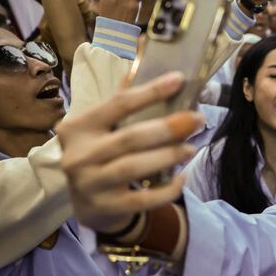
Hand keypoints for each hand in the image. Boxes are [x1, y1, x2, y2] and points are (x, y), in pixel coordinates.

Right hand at [57, 72, 201, 233]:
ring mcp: (90, 184)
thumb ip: (124, 102)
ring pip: (134, 166)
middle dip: (168, 127)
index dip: (150, 91)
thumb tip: (158, 67)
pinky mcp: (105, 208)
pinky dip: (167, 189)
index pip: (117, 104)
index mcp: (78, 127)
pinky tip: (182, 177)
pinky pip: (142, 198)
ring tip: (191, 148)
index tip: (179, 79)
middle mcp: (78, 155)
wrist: (89, 205)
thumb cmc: (102, 155)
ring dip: (168, 155)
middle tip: (197, 119)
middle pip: (130, 137)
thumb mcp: (103, 128)